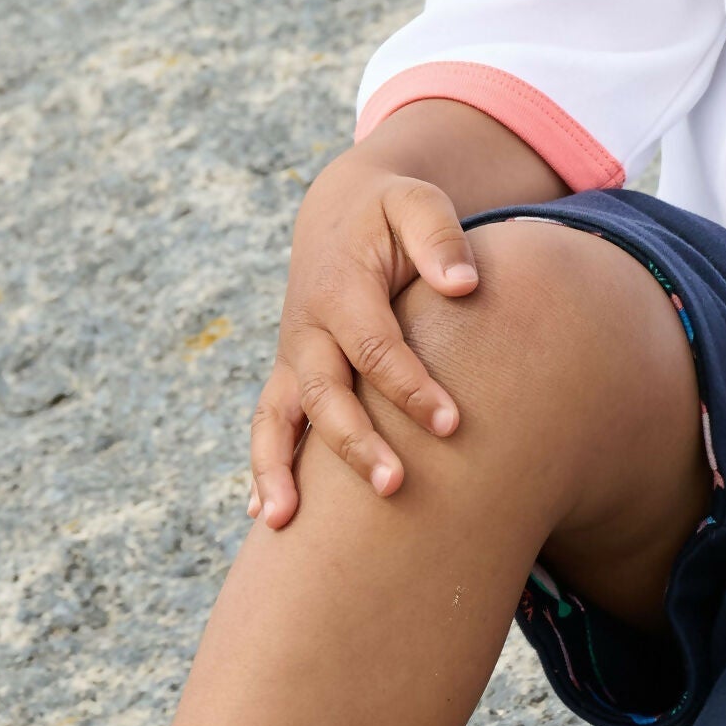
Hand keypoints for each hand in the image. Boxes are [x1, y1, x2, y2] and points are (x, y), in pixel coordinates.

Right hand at [246, 151, 481, 529]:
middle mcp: (307, 328)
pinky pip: (267, 423)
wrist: (341, 211)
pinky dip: (262, 466)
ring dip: (276, 469)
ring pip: (277, 416)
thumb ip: (439, 236)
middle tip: (395, 486)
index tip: (451, 424)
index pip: (375, 348)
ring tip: (282, 523)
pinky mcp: (290, 373)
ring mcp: (293, 355)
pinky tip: (263, 517)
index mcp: (341, 288)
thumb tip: (464, 284)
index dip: (410, 387)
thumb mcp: (417, 202)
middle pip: (325, 393)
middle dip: (355, 443)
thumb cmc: (391, 212)